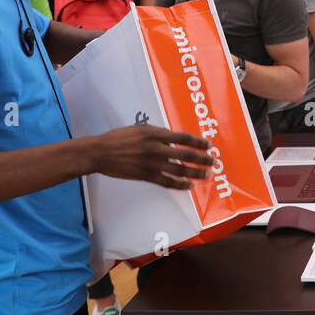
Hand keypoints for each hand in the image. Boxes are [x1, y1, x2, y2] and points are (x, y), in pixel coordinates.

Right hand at [91, 125, 212, 189]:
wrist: (100, 152)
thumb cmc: (118, 138)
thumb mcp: (139, 129)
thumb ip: (157, 133)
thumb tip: (173, 138)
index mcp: (155, 133)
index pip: (183, 138)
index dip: (198, 142)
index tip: (209, 145)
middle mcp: (156, 148)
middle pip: (186, 154)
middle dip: (202, 159)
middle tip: (214, 162)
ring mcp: (152, 163)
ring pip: (179, 170)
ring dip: (195, 173)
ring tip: (207, 175)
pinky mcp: (146, 175)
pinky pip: (167, 182)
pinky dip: (180, 185)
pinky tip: (189, 186)